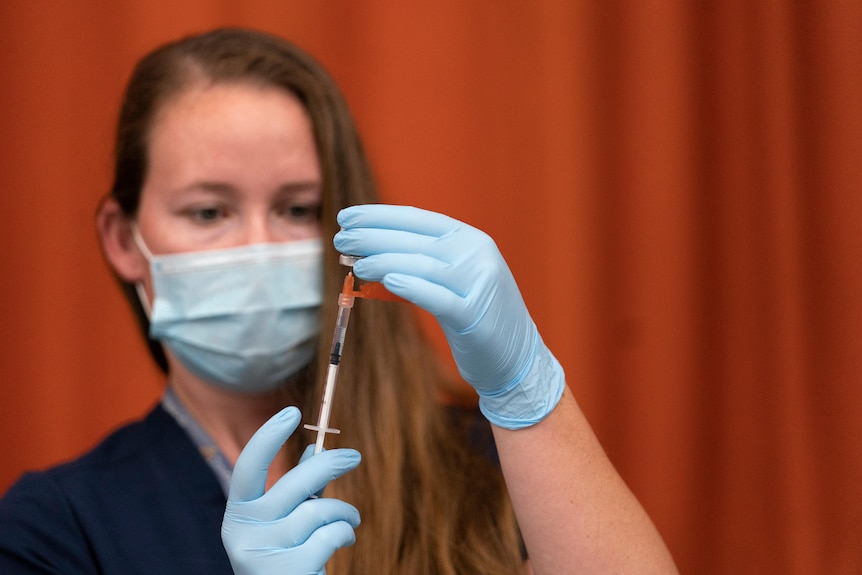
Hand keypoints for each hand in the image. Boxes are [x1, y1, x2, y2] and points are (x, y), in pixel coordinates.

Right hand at [221, 407, 360, 574]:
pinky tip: (343, 542)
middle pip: (294, 484)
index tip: (292, 411)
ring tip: (349, 520)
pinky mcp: (291, 571)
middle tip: (354, 456)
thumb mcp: (283, 523)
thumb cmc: (286, 558)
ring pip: (319, 510)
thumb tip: (314, 449)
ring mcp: (264, 555)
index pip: (248, 468)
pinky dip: (345, 534)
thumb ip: (297, 490)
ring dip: (344, 512)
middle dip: (329, 465)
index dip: (268, 437)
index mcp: (237, 517)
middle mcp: (243, 534)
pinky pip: (332, 534)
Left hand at [334, 204, 564, 428]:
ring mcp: (479, 283)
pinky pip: (437, 297)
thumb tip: (369, 253)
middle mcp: (477, 254)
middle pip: (416, 240)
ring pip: (423, 264)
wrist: (518, 358)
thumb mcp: (455, 279)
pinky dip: (411, 286)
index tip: (347, 216)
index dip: (379, 215)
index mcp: (471, 239)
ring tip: (356, 263)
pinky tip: (386, 281)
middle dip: (373, 237)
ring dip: (384, 260)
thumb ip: (422, 262)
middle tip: (341, 240)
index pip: (418, 219)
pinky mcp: (474, 315)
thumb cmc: (478, 317)